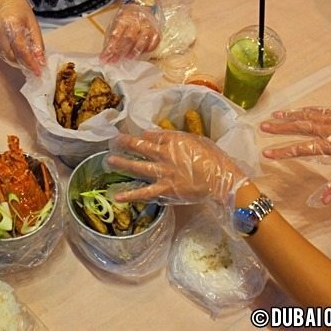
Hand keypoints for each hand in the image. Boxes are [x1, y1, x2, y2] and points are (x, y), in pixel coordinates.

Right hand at [0, 0, 44, 75]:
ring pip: (6, 57)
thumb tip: (41, 60)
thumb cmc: (15, 4)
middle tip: (35, 67)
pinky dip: (10, 55)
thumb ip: (37, 42)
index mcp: (11, 25)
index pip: (22, 51)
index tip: (39, 71)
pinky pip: (0, 53)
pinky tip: (16, 51)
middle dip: (25, 64)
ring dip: (18, 61)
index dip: (31, 64)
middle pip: (13, 57)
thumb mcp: (32, 21)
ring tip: (27, 59)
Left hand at [100, 3, 161, 62]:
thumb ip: (112, 39)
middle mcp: (136, 21)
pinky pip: (154, 42)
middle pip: (128, 38)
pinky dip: (148, 49)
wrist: (143, 5)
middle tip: (114, 60)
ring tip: (128, 58)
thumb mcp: (116, 24)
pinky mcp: (156, 31)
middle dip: (120, 51)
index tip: (104, 58)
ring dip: (135, 50)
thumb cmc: (127, 19)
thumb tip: (107, 55)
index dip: (110, 48)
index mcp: (123, 19)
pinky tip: (142, 54)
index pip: (115, 35)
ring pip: (142, 39)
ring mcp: (147, 26)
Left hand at [106, 130, 247, 205]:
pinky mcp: (164, 190)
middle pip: (139, 147)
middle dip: (124, 143)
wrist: (221, 178)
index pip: (152, 136)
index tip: (137, 137)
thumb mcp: (197, 140)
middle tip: (112, 141)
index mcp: (173, 140)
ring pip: (137, 167)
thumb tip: (160, 134)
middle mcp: (164, 154)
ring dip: (121, 163)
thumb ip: (178, 137)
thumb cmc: (214, 158)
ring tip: (109, 161)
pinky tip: (117, 197)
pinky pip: (144, 193)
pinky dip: (130, 195)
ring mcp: (162, 173)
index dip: (143, 136)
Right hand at [260, 106, 330, 204]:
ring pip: (309, 115)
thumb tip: (322, 201)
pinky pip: (320, 110)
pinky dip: (306, 110)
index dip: (284, 151)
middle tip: (263, 127)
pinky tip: (298, 111)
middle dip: (281, 128)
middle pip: (301, 127)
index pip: (304, 148)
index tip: (267, 153)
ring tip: (274, 116)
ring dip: (291, 116)